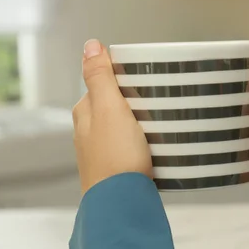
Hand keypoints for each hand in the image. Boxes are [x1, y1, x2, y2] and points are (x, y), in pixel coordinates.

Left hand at [73, 39, 152, 194]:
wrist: (121, 204)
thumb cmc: (115, 157)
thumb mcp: (109, 108)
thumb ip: (99, 77)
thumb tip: (90, 45)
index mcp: (85, 112)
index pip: (103, 83)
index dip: (124, 78)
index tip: (147, 78)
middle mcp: (89, 132)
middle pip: (116, 106)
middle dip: (136, 102)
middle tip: (160, 101)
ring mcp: (103, 152)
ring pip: (126, 127)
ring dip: (142, 124)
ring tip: (163, 124)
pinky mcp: (118, 169)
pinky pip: (133, 147)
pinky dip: (145, 143)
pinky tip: (157, 147)